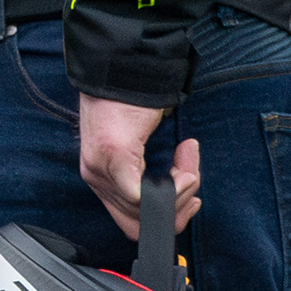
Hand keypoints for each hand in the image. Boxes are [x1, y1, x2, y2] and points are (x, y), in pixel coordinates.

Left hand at [78, 95, 199, 242]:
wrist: (125, 68)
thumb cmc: (133, 103)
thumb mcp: (140, 146)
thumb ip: (148, 173)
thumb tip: (179, 193)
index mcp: (102, 178)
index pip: (131, 223)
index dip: (165, 217)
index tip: (189, 198)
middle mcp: (97, 178)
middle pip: (142, 222)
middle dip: (179, 206)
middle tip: (192, 177)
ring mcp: (102, 170)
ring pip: (149, 209)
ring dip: (183, 187)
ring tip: (188, 155)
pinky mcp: (114, 159)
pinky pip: (144, 196)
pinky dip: (175, 185)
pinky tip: (184, 161)